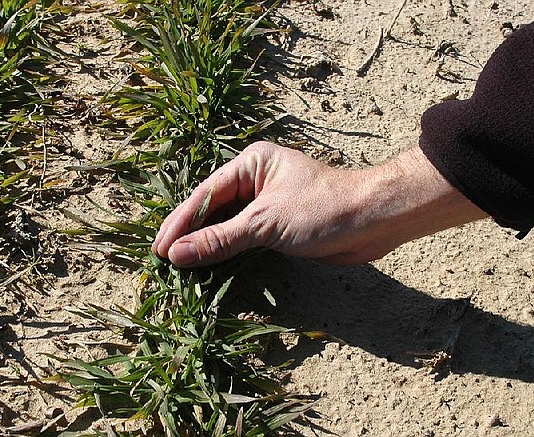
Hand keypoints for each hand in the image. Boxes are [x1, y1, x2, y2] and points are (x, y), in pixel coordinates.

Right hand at [152, 141, 486, 266]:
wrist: (374, 221)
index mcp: (251, 164)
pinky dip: (226, 251)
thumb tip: (177, 254)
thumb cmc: (322, 210)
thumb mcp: (265, 224)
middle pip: (212, 208)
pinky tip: (209, 266)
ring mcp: (266, 202)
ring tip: (177, 265)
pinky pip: (242, 237)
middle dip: (188, 233)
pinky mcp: (277, 224)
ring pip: (226, 224)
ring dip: (205, 243)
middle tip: (161, 259)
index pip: (205, 194)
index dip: (180, 222)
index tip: (159, 248)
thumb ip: (220, 240)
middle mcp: (256, 179)